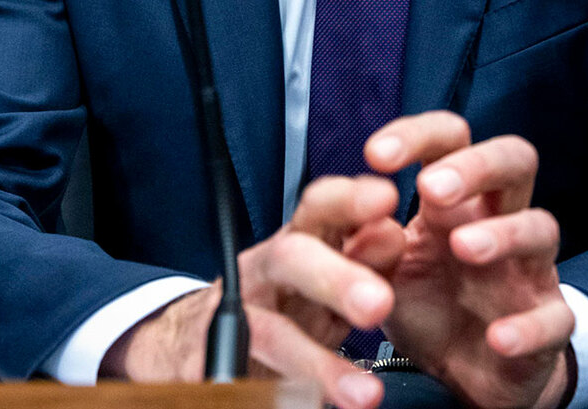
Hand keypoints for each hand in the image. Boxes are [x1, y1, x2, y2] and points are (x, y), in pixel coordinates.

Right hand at [102, 174, 405, 408]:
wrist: (195, 340)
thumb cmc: (280, 304)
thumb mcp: (326, 277)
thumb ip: (362, 260)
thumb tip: (392, 234)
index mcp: (296, 242)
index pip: (319, 207)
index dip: (349, 199)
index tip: (386, 199)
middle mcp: (262, 270)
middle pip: (292, 260)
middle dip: (336, 278)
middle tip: (378, 304)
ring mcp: (234, 316)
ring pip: (271, 333)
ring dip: (317, 364)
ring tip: (363, 394)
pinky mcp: (212, 362)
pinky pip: (243, 377)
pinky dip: (277, 396)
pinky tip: (304, 406)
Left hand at [367, 112, 572, 408]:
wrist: (466, 376)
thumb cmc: (428, 306)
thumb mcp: (381, 271)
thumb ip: (361, 239)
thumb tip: (345, 202)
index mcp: (456, 200)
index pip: (451, 140)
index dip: (418, 135)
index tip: (375, 155)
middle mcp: (500, 221)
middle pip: (515, 160)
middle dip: (476, 165)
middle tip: (430, 189)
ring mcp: (530, 270)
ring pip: (541, 228)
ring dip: (504, 233)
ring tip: (462, 247)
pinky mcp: (549, 324)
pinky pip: (557, 317)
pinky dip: (530, 327)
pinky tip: (498, 337)